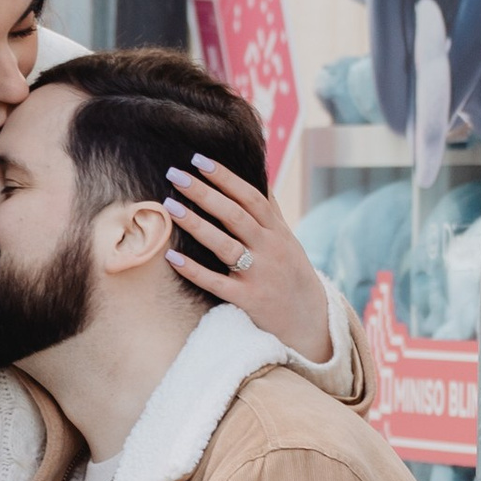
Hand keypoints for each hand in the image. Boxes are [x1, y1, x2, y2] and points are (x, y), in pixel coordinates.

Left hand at [164, 158, 333, 362]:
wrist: (309, 320)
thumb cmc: (291, 274)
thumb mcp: (287, 240)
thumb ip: (271, 211)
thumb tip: (259, 177)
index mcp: (276, 231)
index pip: (250, 197)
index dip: (225, 177)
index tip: (199, 160)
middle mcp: (269, 249)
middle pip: (235, 215)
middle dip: (205, 193)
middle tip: (176, 174)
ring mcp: (259, 274)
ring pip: (225, 245)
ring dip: (197, 225)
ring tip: (171, 206)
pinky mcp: (247, 299)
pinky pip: (216, 283)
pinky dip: (194, 270)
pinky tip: (172, 257)